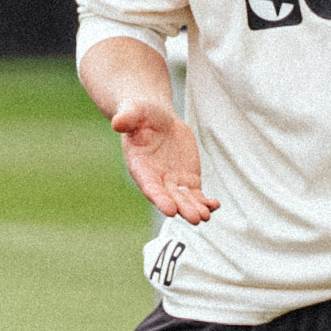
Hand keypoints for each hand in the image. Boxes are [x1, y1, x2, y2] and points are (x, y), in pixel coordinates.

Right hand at [108, 97, 217, 223]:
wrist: (155, 117)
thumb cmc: (140, 114)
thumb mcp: (133, 112)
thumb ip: (126, 118)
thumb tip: (116, 122)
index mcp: (140, 167)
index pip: (150, 187)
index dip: (160, 199)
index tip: (170, 210)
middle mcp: (156, 179)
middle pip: (170, 198)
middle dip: (182, 208)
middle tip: (195, 218)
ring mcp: (173, 182)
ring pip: (185, 200)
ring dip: (195, 209)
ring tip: (205, 216)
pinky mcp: (187, 179)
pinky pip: (197, 194)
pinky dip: (205, 201)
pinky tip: (214, 205)